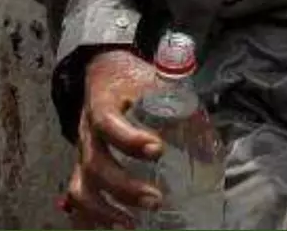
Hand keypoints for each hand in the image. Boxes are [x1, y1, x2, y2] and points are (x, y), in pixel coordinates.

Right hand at [59, 48, 164, 228]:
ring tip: (131, 224)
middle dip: (125, 186)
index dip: (129, 139)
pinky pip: (79, 197)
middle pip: (96, 163)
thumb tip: (207, 135)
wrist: (103, 72)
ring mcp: (83, 153)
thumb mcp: (152, 79)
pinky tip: (112, 228)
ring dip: (105, 210)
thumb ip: (176, 101)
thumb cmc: (132, 80)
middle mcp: (88, 132)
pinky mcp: (83, 168)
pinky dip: (91, 217)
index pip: (108, 123)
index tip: (157, 149)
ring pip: (83, 186)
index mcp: (102, 104)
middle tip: (156, 199)